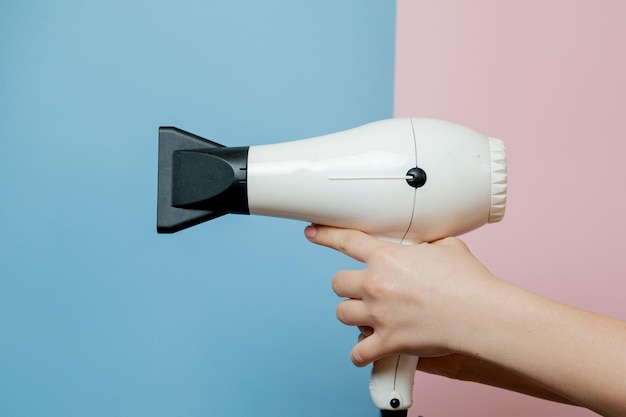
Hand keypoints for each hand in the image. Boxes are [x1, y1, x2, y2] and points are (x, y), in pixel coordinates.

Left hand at [304, 225, 500, 365]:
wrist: (478, 314)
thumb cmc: (468, 282)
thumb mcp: (447, 247)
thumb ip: (428, 245)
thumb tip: (428, 247)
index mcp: (387, 258)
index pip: (346, 241)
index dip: (325, 235)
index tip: (313, 233)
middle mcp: (375, 284)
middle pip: (338, 283)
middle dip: (347, 286)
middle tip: (361, 289)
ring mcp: (378, 314)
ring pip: (342, 314)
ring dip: (351, 314)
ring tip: (365, 316)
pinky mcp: (387, 341)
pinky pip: (358, 352)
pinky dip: (360, 353)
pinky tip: (365, 350)